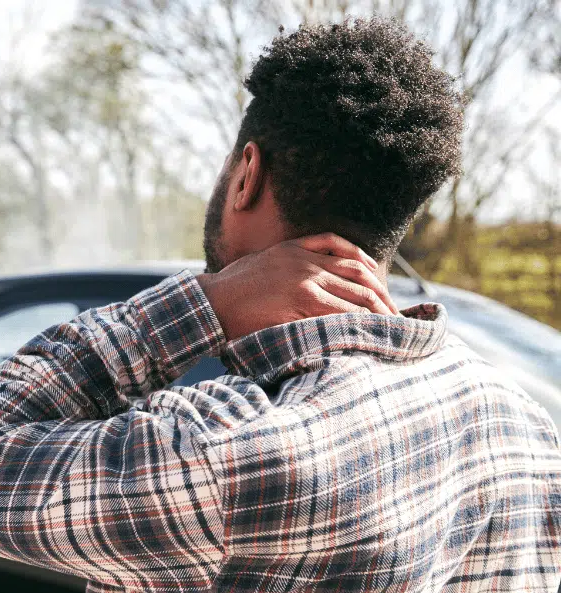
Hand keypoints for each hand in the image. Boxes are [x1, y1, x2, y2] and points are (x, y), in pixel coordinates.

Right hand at [197, 233, 398, 340]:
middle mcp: (305, 261)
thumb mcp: (260, 263)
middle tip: (395, 313)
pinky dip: (357, 320)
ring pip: (354, 293)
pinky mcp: (301, 300)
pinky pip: (339, 310)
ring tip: (391, 326)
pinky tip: (368, 329)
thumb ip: (286, 264)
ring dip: (377, 311)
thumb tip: (305, 279)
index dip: (369, 271)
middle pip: (358, 274)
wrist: (212, 301)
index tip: (380, 289)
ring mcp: (305, 280)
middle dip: (381, 295)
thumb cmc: (230, 289)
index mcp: (296, 248)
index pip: (346, 253)